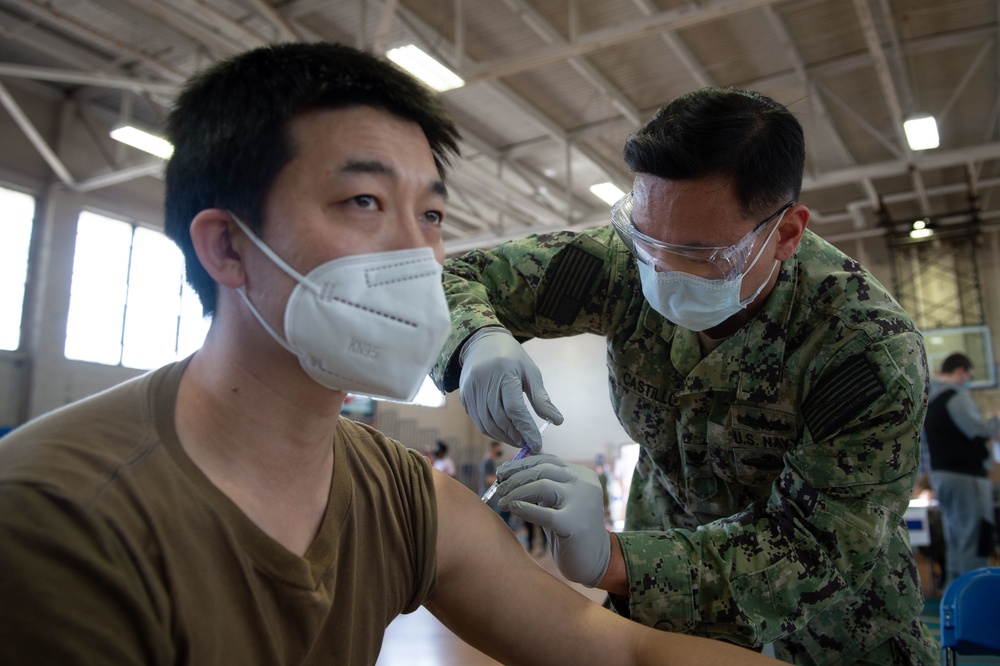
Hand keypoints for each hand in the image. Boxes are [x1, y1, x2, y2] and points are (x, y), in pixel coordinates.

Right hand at [458, 328, 562, 451]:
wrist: (482, 343)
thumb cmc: (511, 357)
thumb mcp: (530, 372)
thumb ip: (541, 398)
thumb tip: (557, 421)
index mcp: (503, 371)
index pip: (514, 408)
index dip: (526, 429)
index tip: (537, 443)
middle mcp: (483, 382)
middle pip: (500, 418)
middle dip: (516, 436)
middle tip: (529, 444)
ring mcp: (471, 391)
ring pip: (487, 424)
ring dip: (504, 437)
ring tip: (519, 441)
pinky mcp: (465, 398)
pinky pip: (479, 422)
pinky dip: (493, 432)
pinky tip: (505, 434)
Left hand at [497, 454, 609, 586]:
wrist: (594, 561)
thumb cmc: (570, 530)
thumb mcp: (559, 501)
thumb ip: (543, 485)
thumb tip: (508, 472)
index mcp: (582, 475)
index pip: (547, 460)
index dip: (521, 464)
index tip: (501, 471)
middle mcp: (585, 484)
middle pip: (543, 471)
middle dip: (515, 478)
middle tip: (499, 488)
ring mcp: (582, 503)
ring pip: (542, 487)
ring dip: (516, 492)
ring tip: (502, 501)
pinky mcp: (574, 524)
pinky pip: (542, 513)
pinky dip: (523, 508)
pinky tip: (511, 508)